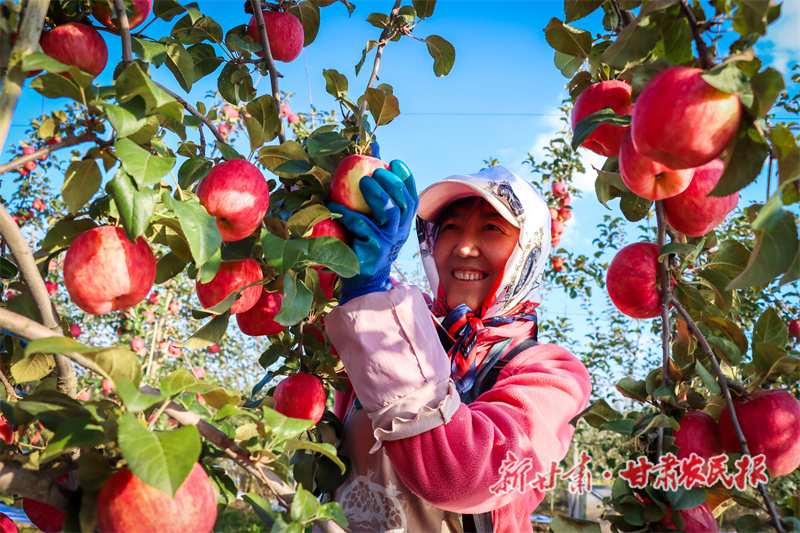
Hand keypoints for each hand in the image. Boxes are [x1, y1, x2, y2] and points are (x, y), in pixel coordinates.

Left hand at [329, 160, 417, 301]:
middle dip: (392, 183)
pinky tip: (335, 205)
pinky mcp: (373, 250)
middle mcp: (400, 230)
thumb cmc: (365, 241)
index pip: (411, 197)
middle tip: (376, 172)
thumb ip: (374, 192)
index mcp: (403, 222)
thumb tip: (368, 156)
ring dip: (378, 194)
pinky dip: (349, 214)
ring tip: (364, 182)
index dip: (406, 179)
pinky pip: (362, 227)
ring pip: (390, 213)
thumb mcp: (374, 218)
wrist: (363, 277)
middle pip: (403, 202)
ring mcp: (388, 241)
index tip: (394, 162)